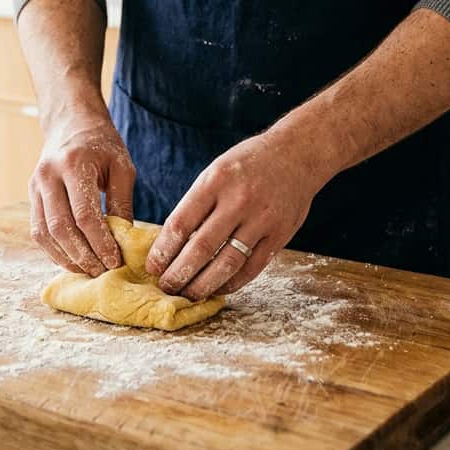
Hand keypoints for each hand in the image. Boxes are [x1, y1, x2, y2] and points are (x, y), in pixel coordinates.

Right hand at [29, 111, 134, 276]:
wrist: (71, 123)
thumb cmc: (102, 145)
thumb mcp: (121, 167)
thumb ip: (121, 203)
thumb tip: (124, 242)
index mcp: (74, 165)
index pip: (85, 214)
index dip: (100, 242)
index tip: (115, 261)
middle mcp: (49, 176)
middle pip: (61, 228)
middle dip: (83, 255)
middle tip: (102, 272)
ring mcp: (35, 186)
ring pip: (45, 233)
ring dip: (66, 257)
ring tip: (88, 270)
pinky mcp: (31, 195)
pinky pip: (38, 231)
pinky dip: (54, 250)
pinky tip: (72, 259)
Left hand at [146, 131, 329, 300]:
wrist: (297, 155)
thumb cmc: (248, 164)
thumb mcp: (216, 172)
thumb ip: (196, 204)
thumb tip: (170, 244)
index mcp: (215, 181)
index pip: (180, 223)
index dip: (163, 251)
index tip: (152, 267)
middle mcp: (238, 200)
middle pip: (201, 248)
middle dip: (178, 274)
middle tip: (166, 287)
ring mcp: (262, 219)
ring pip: (226, 263)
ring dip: (203, 284)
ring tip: (188, 294)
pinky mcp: (280, 235)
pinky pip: (252, 267)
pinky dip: (232, 283)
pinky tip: (218, 288)